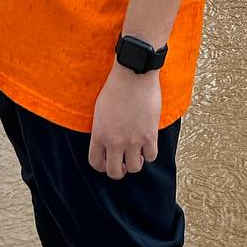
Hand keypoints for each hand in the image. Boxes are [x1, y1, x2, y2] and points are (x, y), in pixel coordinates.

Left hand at [89, 65, 159, 179]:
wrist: (133, 74)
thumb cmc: (116, 86)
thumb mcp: (99, 110)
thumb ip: (102, 129)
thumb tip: (106, 141)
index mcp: (99, 134)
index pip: (95, 163)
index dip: (102, 166)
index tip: (108, 162)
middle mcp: (115, 141)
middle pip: (115, 172)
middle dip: (119, 170)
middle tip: (124, 162)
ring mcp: (133, 140)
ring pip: (135, 168)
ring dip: (136, 162)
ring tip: (137, 153)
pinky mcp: (149, 135)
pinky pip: (151, 156)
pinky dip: (150, 153)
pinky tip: (148, 144)